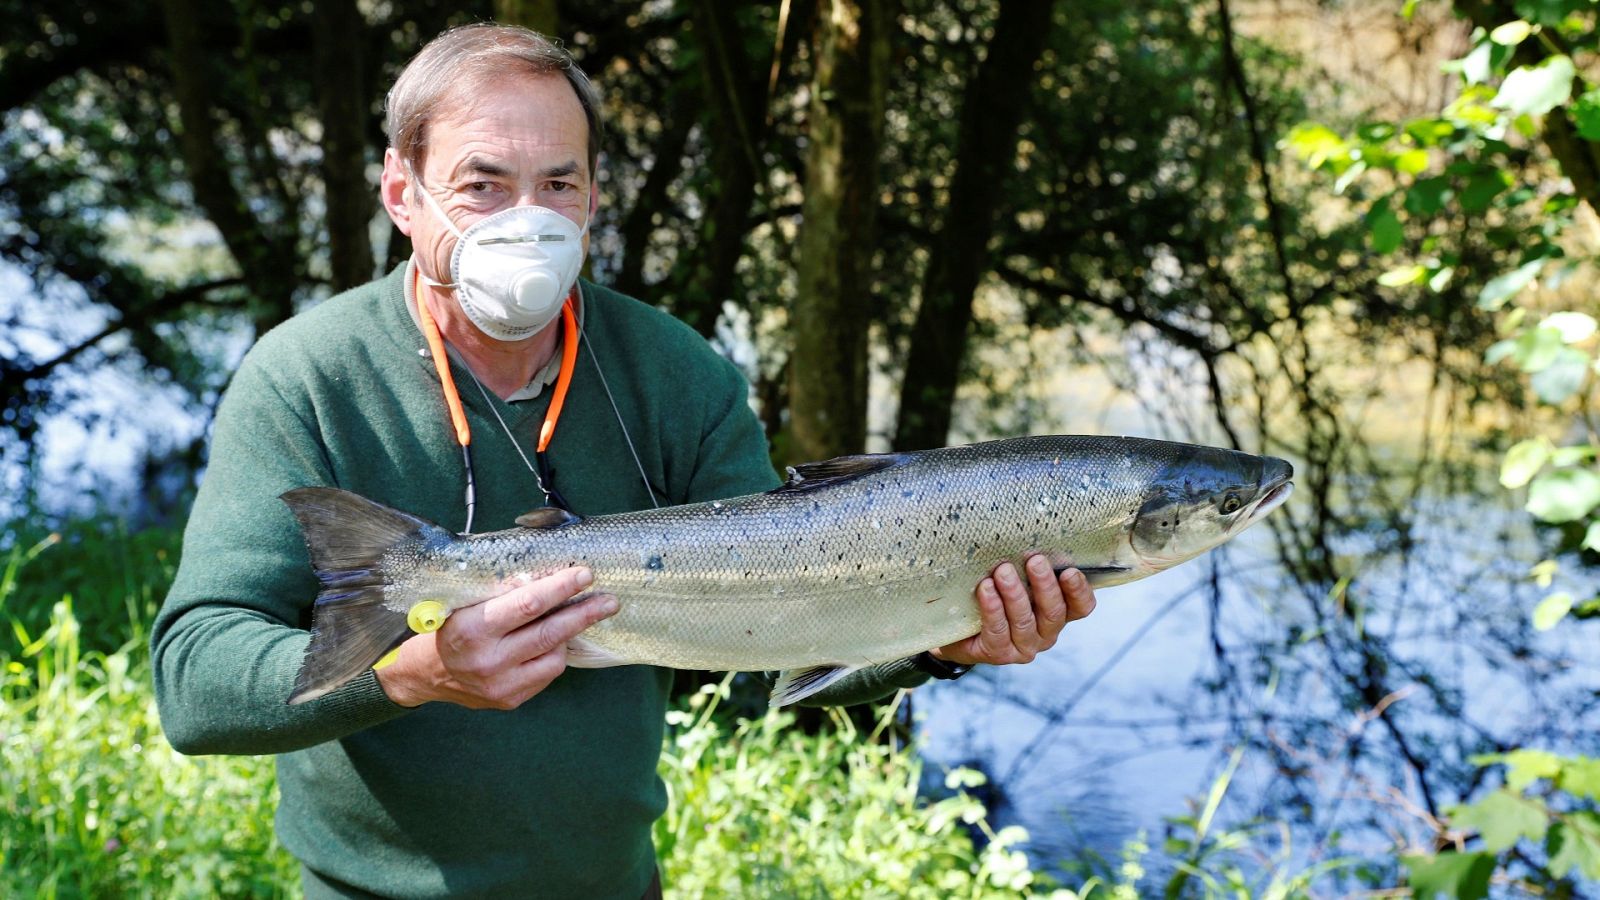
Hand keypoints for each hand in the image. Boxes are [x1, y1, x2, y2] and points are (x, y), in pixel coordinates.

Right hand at [374, 566, 617, 708]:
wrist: (426, 674)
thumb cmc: (449, 627)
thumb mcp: (465, 602)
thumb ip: (501, 592)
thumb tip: (548, 572)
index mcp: (472, 628)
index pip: (527, 605)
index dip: (560, 588)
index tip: (584, 574)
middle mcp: (487, 660)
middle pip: (549, 633)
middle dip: (584, 614)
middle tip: (609, 601)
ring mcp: (500, 685)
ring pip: (553, 656)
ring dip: (568, 635)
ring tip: (576, 618)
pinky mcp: (510, 701)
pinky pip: (546, 674)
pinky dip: (553, 655)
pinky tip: (551, 643)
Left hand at [932, 555, 1096, 666]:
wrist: (958, 628)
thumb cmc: (994, 595)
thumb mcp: (1016, 578)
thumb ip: (1028, 565)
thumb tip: (1028, 530)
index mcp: (1057, 614)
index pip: (1081, 607)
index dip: (1079, 591)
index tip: (1069, 570)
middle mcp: (1045, 633)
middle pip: (1054, 612)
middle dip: (1044, 584)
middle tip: (1034, 560)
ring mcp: (1023, 646)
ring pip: (1025, 620)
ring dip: (1015, 593)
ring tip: (1003, 571)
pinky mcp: (998, 653)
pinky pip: (998, 630)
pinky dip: (992, 608)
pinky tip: (985, 589)